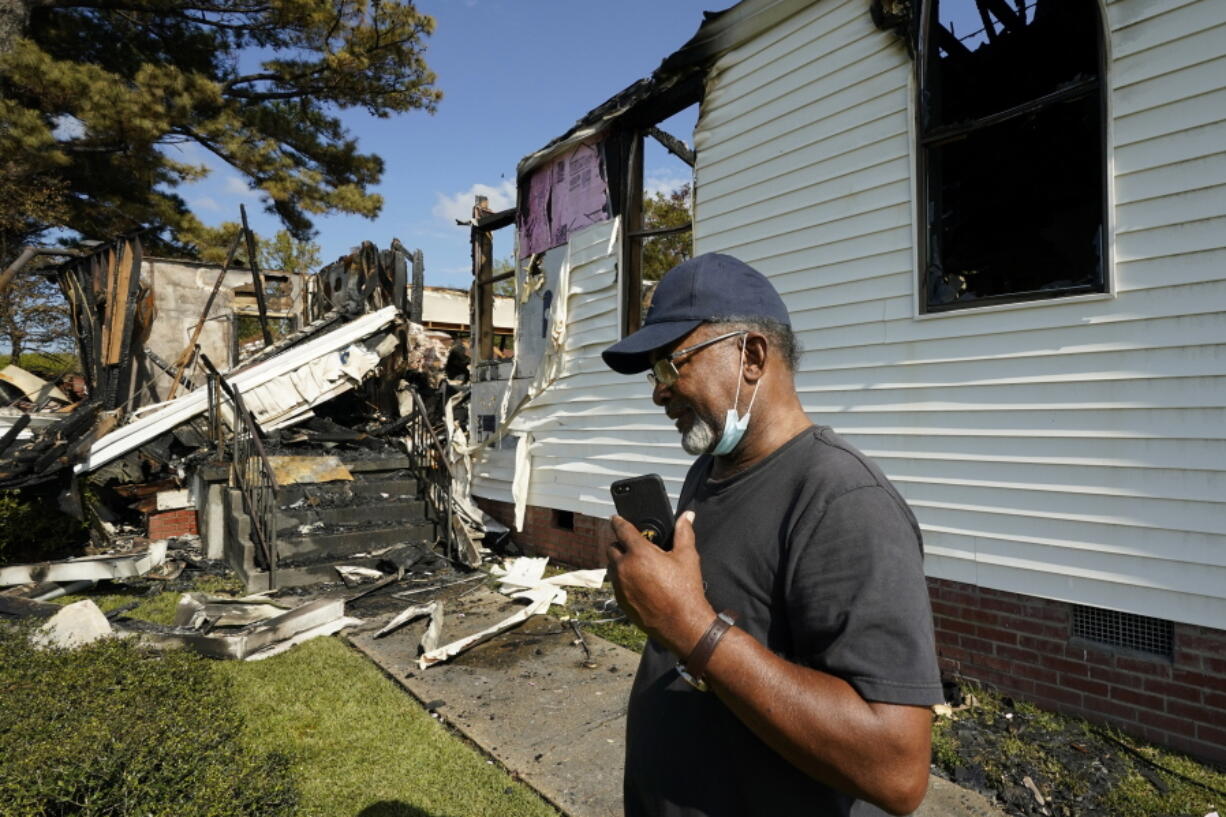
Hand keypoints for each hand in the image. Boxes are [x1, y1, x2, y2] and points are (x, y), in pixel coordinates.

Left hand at [606, 510, 715, 658]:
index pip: (622, 530)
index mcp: (640, 553)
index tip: (615, 519)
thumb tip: (688, 515)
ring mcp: (620, 586)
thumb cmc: (686, 590)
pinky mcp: (620, 601)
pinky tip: (638, 582)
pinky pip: (616, 584)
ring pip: (612, 567)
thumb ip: (684, 532)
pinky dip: (623, 579)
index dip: (618, 522)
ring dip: (620, 562)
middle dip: (620, 544)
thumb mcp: (687, 557)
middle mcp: (625, 568)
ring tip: (637, 565)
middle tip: (633, 546)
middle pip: (612, 548)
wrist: (682, 624)